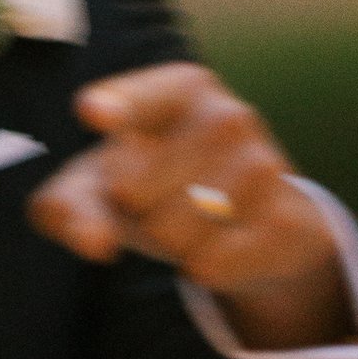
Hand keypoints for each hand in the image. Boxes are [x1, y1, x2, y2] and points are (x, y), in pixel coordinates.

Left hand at [28, 63, 352, 348]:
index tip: (91, 113)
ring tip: (188, 223)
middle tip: (156, 203)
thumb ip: (70, 209)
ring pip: (171, 234)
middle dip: (129, 214)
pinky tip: (220, 248)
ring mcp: (263, 165)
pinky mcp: (287, 221)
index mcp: (178, 88)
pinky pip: (211, 264)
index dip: (115, 108)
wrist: (255, 222)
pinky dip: (201, 269)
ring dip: (165, 245)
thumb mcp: (99, 189)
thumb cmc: (153, 187)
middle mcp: (226, 116)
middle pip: (130, 193)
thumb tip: (96, 244)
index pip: (138, 100)